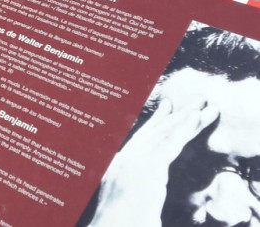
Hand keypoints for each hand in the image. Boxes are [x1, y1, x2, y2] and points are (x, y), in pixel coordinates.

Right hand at [88, 98, 218, 226]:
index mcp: (114, 168)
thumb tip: (146, 186)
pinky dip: (184, 130)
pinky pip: (169, 145)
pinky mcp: (147, 169)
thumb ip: (133, 189)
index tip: (168, 107)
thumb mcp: (124, 204)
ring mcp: (132, 163)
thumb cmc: (119, 225)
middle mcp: (121, 160)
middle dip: (176, 116)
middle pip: (153, 133)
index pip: (139, 139)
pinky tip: (195, 118)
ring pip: (163, 135)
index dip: (156, 121)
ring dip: (186, 119)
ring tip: (202, 107)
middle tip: (195, 102)